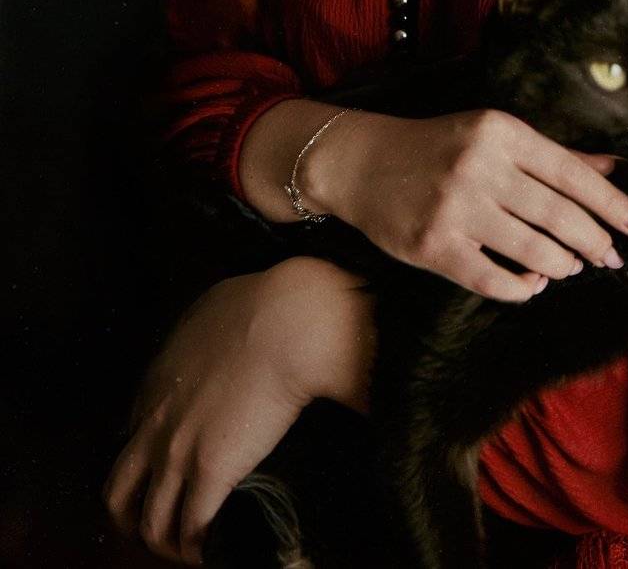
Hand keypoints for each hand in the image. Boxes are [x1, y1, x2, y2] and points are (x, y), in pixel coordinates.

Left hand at [102, 257, 375, 564]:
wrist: (290, 321)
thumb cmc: (268, 303)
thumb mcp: (221, 305)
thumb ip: (211, 326)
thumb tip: (232, 326)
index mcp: (159, 377)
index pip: (132, 432)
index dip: (149, 457)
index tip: (173, 467)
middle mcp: (156, 418)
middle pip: (118, 489)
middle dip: (134, 516)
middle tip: (165, 524)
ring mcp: (177, 449)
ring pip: (147, 520)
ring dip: (167, 542)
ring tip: (193, 549)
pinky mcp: (209, 471)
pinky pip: (191, 530)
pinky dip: (200, 549)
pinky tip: (217, 551)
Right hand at [300, 108, 627, 302]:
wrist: (359, 162)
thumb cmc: (436, 146)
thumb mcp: (493, 135)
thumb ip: (553, 154)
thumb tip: (614, 168)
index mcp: (500, 131)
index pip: (572, 173)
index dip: (612, 204)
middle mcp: (480, 167)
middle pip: (559, 214)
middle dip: (596, 241)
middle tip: (612, 256)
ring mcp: (456, 208)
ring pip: (534, 250)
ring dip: (564, 264)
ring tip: (573, 266)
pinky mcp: (434, 246)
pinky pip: (494, 279)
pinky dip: (524, 287)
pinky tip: (535, 283)